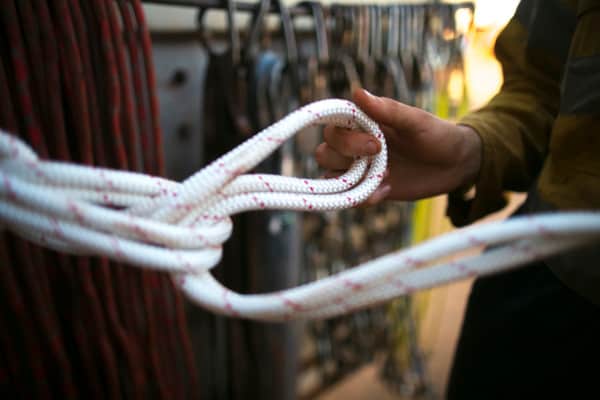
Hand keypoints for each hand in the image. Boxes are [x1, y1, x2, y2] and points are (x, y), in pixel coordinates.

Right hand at [315, 89, 481, 204]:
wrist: (455, 165)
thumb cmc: (436, 134)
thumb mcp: (416, 120)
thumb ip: (387, 110)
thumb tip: (357, 92)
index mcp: (362, 123)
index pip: (333, 127)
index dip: (343, 136)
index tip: (375, 141)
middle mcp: (355, 145)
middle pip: (325, 152)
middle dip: (346, 156)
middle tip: (381, 154)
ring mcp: (360, 169)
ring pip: (330, 176)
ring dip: (351, 180)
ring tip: (384, 176)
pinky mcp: (369, 189)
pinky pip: (350, 198)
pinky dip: (364, 197)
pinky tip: (388, 190)